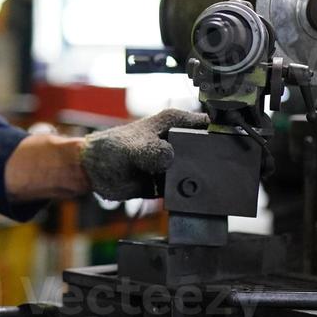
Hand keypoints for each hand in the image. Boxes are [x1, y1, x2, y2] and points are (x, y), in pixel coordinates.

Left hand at [80, 108, 208, 199]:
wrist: (93, 173)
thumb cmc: (109, 148)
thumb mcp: (132, 146)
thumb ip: (151, 151)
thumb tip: (169, 158)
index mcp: (174, 122)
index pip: (207, 124)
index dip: (219, 135)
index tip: (224, 149)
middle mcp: (179, 141)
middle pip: (207, 151)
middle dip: (209, 163)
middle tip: (200, 172)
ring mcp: (175, 162)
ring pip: (196, 173)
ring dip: (194, 181)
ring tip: (180, 183)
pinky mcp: (170, 181)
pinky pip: (184, 190)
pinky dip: (182, 194)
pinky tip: (174, 194)